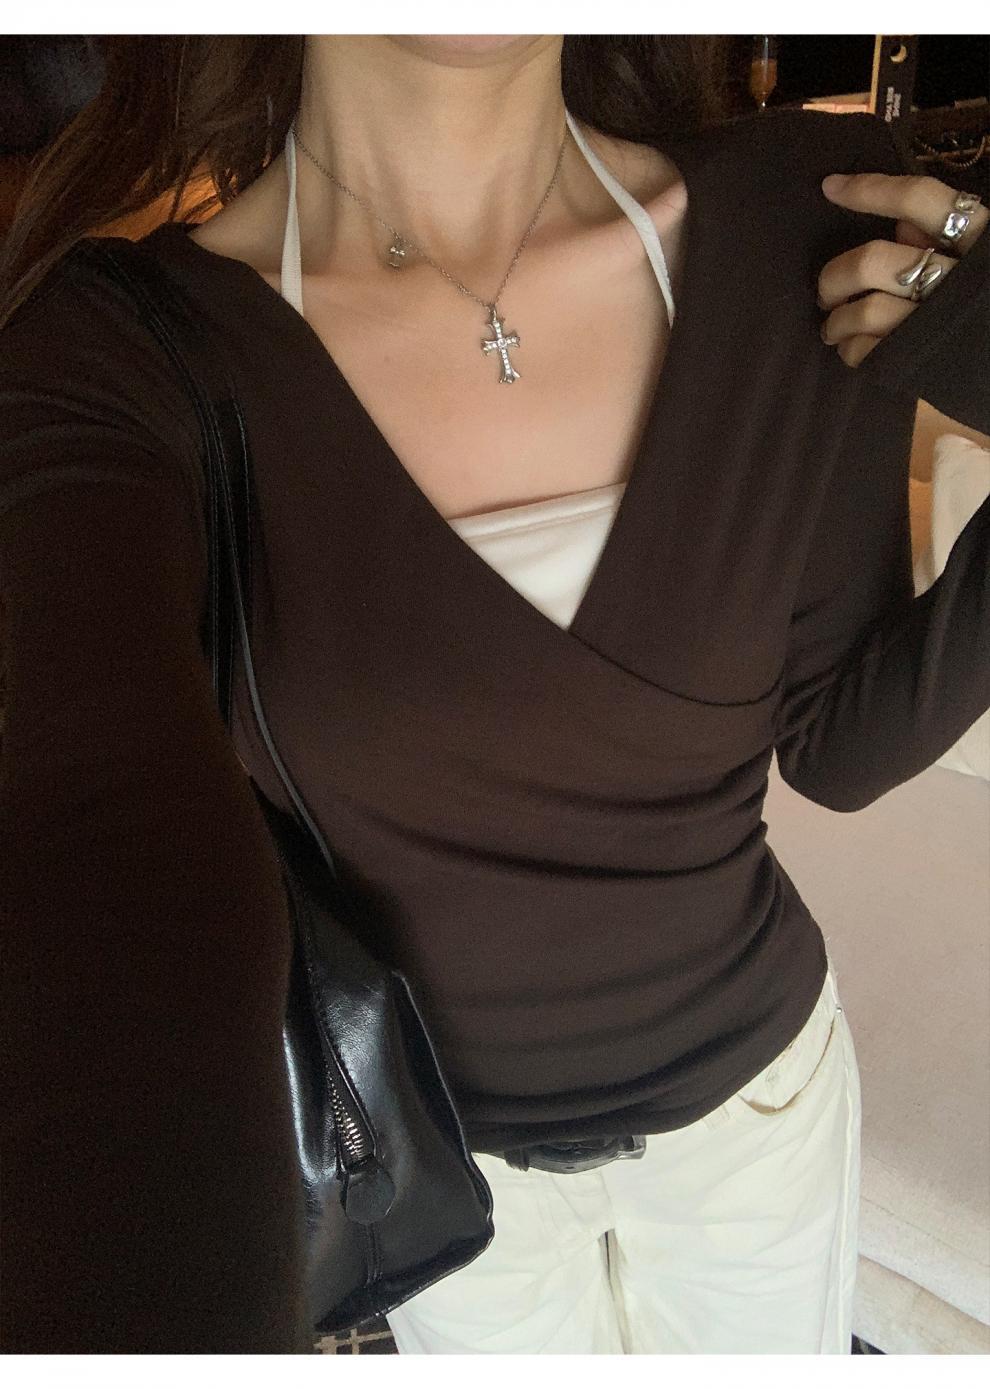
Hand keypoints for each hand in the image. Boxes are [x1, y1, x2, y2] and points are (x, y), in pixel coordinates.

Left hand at [816, 170, 987, 366]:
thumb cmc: (981, 308)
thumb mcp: (980, 264)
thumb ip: (943, 242)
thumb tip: (901, 227)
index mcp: (978, 241)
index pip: (919, 199)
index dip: (871, 191)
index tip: (830, 188)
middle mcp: (956, 278)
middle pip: (874, 261)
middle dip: (836, 276)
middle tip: (826, 292)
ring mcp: (935, 322)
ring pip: (865, 310)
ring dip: (836, 321)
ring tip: (832, 328)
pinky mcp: (919, 360)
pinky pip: (867, 350)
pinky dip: (850, 349)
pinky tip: (852, 348)